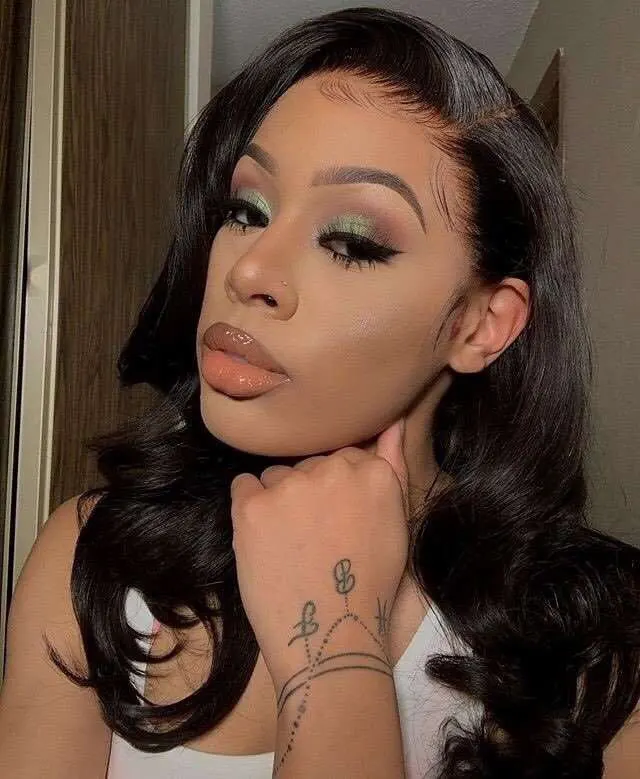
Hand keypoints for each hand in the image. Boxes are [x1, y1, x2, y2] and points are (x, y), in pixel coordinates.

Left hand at [230, 417, 408, 687]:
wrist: (329, 636)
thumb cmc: (370, 586)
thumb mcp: (397, 524)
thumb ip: (394, 465)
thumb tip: (393, 421)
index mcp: (372, 472)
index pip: (343, 458)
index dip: (337, 491)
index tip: (337, 521)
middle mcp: (332, 469)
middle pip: (308, 465)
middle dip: (309, 492)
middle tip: (315, 536)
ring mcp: (289, 486)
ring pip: (275, 476)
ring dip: (279, 499)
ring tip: (289, 543)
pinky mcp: (252, 506)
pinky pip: (243, 486)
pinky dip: (249, 507)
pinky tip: (263, 538)